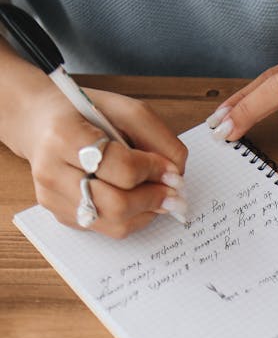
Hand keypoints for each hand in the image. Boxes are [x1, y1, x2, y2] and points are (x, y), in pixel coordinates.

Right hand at [17, 84, 187, 237]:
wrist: (41, 123)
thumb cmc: (85, 113)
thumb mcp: (126, 110)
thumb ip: (158, 139)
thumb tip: (177, 176)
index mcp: (63, 135)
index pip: (120, 167)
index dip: (154, 172)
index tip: (172, 171)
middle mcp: (51, 171)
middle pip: (116, 204)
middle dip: (153, 199)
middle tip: (174, 192)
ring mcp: (53, 198)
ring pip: (113, 223)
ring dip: (146, 213)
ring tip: (160, 197)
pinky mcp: (60, 215)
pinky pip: (107, 228)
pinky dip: (132, 218)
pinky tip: (139, 201)